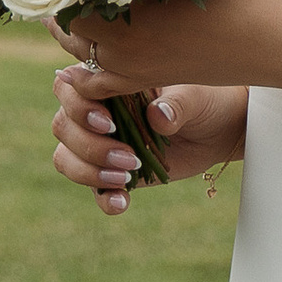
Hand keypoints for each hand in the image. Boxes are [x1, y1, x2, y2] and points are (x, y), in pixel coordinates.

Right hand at [52, 63, 246, 214]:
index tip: (109, 123)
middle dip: (89, 146)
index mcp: (108, 79)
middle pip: (63, 126)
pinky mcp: (112, 171)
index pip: (68, 87)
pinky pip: (92, 188)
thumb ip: (175, 103)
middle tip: (128, 157)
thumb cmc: (203, 99)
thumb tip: (157, 117)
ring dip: (89, 172)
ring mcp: (100, 142)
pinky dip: (102, 197)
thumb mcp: (194, 95)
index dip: (79, 107)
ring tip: (127, 178)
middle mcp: (96, 109)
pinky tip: (122, 203)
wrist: (219, 129)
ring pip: (66, 157)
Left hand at [55, 0, 281, 108]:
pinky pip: (92, 83)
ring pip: (76, 49)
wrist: (267, 36)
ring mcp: (129, 66)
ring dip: (73, 29)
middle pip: (68, 18)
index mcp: (128, 2)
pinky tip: (87, 49)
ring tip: (74, 4)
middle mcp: (120, 39)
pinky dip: (81, 69)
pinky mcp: (142, 81)